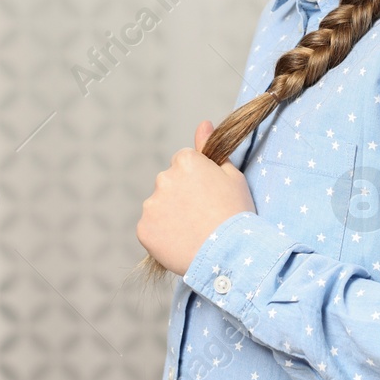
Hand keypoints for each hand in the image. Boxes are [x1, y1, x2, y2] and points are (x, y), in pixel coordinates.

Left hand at [136, 120, 255, 275]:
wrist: (230, 254)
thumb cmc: (236, 213)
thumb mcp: (232, 176)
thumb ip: (210, 148)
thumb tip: (203, 124)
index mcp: (184, 161)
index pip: (184, 164)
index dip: (198, 181)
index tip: (209, 196)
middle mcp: (163, 178)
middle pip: (169, 183)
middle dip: (181, 196)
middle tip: (203, 216)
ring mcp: (151, 204)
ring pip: (159, 206)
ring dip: (170, 216)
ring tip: (193, 232)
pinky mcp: (143, 229)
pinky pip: (151, 229)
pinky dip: (162, 235)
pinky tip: (181, 242)